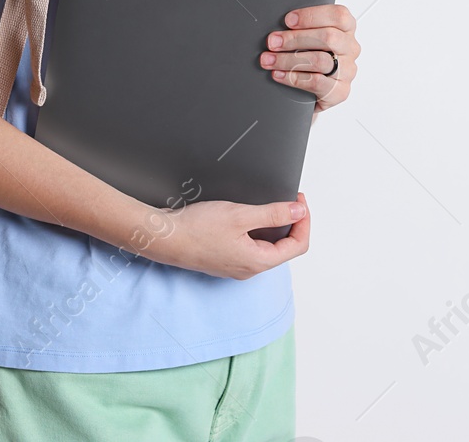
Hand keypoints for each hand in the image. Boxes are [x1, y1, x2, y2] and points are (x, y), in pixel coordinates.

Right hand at [136, 193, 311, 279]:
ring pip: (267, 246)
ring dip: (273, 225)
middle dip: (291, 222)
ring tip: (269, 204)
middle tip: (288, 199)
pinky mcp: (225, 258)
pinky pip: (251, 246)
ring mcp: (237, 265)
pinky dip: (257, 230)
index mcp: (258, 262)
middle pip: (284, 247)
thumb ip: (273, 213)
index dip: (304, 221)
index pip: (297, 245)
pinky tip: (248, 215)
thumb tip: (299, 212)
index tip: (299, 200)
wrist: (164, 238)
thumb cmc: (196, 229)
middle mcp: (250, 268)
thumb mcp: (240, 215)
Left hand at [261, 0, 358, 116]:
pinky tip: (277, 75)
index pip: (338, 15)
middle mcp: (350, 47)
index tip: (287, 19)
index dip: (311, 15)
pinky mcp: (340, 91)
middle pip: (328, 37)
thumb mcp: (309, 23)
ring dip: (288, 59)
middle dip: (294, 38)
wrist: (304, 88)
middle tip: (271, 41)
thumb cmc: (307, 49)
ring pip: (320, 60)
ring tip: (267, 60)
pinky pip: (318, 83)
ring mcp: (347, 70)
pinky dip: (293, 78)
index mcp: (346, 26)